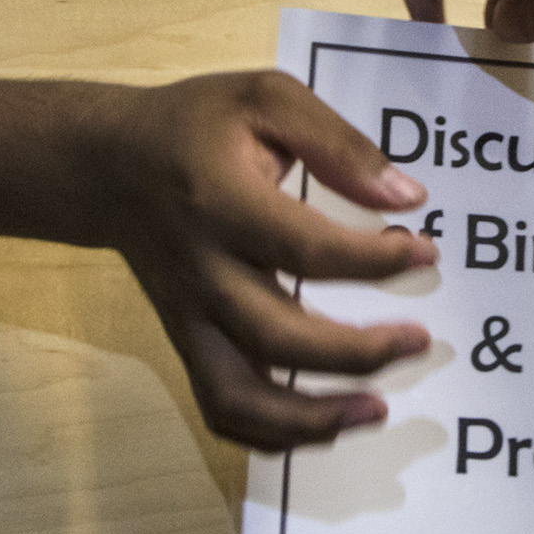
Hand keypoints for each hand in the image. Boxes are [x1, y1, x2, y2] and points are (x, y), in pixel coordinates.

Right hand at [81, 70, 437, 449]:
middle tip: (418, 342)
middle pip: (276, 337)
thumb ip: (338, 144)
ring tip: (377, 410)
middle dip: (355, 353)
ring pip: (239, 395)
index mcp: (219, 203)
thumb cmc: (197, 127)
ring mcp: (187, 317)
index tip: (426, 254)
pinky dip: (271, 434)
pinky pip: (220, 407)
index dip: (374, 262)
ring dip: (311, 419)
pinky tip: (327, 425)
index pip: (306, 249)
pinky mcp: (184, 342)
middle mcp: (200, 271)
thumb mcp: (266, 99)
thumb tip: (409, 199)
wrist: (107, 166)